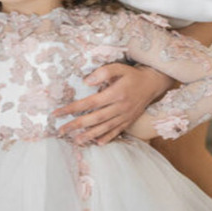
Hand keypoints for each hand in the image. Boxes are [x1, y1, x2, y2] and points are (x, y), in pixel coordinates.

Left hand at [54, 64, 172, 145]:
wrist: (152, 83)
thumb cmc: (132, 75)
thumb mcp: (119, 67)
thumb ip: (103, 72)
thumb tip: (86, 81)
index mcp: (116, 93)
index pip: (90, 102)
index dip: (73, 108)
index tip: (58, 113)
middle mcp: (120, 107)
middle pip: (95, 118)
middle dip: (76, 125)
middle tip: (61, 131)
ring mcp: (125, 116)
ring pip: (105, 128)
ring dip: (89, 135)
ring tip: (76, 140)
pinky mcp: (129, 121)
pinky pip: (117, 132)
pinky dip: (107, 138)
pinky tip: (97, 143)